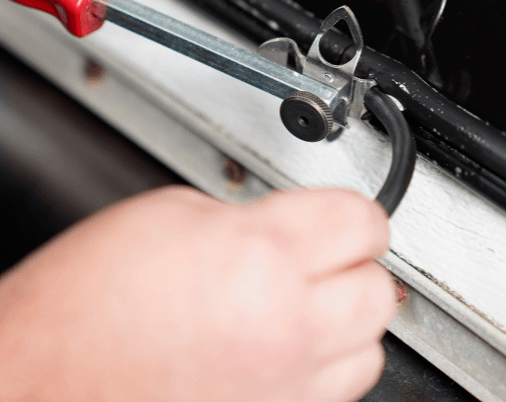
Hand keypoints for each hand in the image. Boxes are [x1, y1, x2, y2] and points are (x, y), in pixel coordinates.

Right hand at [0, 186, 395, 401]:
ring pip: (370, 348)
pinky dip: (326, 366)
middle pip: (379, 288)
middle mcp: (283, 327)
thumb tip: (287, 226)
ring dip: (348, 319)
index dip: (355, 211)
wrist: (37, 382)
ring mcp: (283, 389)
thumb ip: (249, 217)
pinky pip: (334, 394)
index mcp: (259, 255)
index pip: (360, 221)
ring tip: (309, 301)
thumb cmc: (84, 304)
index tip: (347, 214)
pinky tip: (288, 346)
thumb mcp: (172, 216)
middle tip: (331, 253)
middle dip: (359, 264)